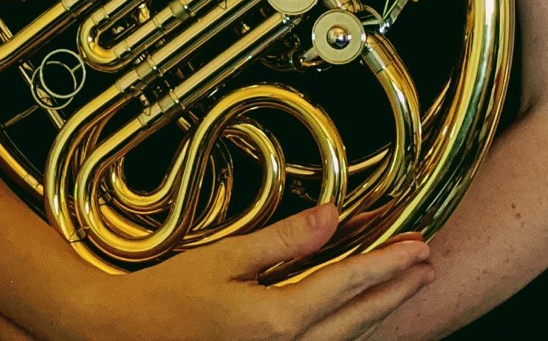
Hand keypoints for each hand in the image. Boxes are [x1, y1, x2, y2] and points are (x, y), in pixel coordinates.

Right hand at [0, 204, 433, 340]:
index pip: (346, 288)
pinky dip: (348, 329)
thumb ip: (282, 241)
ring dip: (379, 310)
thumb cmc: (165, 296)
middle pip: (357, 320)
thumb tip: (331, 218)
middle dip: (395, 290)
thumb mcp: (223, 258)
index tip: (417, 247)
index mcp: (276, 322)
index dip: (385, 266)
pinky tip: (359, 315)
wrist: (120, 336)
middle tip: (427, 261)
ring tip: (406, 282)